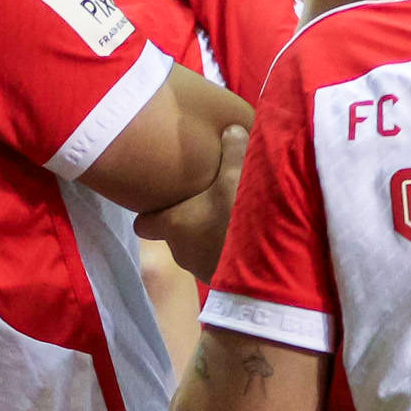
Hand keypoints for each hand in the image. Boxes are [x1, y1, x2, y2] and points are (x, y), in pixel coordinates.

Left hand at [136, 124, 249, 280]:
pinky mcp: (221, 281)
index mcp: (174, 224)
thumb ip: (232, 151)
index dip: (150, 213)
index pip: (143, 223)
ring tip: (229, 220)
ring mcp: (199, 269)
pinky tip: (243, 240)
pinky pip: (217, 261)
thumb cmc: (239, 220)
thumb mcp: (237, 178)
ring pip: (196, 248)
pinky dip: (224, 252)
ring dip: (208, 237)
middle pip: (174, 232)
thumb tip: (231, 129)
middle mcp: (179, 250)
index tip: (159, 202)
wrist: (267, 271)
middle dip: (187, 220)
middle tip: (205, 202)